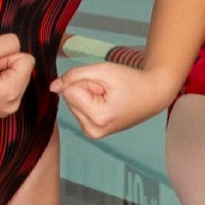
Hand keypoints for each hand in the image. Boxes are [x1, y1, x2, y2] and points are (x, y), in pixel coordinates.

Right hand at [0, 34, 33, 118]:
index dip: (6, 55)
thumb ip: (9, 43)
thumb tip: (19, 47)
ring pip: (15, 79)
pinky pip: (6, 88)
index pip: (27, 60)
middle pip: (23, 71)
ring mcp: (3, 112)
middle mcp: (12, 107)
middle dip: (4, 65)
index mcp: (11, 93)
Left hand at [50, 59, 171, 139]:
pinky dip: (90, 103)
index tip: (106, 87)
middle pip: (70, 98)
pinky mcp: (92, 132)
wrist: (152, 96)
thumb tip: (53, 87)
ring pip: (73, 104)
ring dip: (88, 96)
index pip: (69, 92)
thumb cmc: (132, 82)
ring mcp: (93, 134)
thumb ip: (74, 75)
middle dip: (87, 90)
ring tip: (110, 98)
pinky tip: (108, 104)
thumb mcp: (103, 70)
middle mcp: (93, 131)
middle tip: (109, 92)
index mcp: (97, 118)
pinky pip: (78, 110)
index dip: (87, 82)